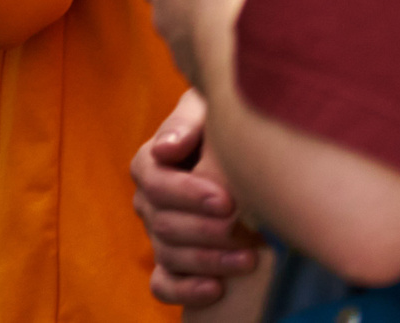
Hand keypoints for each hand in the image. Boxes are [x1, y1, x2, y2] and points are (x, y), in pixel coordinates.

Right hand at [133, 90, 258, 307]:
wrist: (246, 153)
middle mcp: (149, 201)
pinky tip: (217, 289)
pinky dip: (185, 290)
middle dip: (203, 229)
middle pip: (162, 222)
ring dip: (207, 260)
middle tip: (241, 230)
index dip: (187, 194)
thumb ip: (186, 122)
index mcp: (151, 163)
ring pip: (167, 255)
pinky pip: (164, 285)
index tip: (227, 200)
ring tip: (250, 259)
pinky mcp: (173, 265)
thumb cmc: (226, 127)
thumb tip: (166, 150)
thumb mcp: (207, 110)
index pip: (153, 181)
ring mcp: (159, 236)